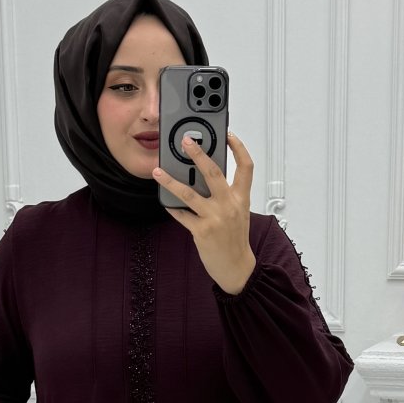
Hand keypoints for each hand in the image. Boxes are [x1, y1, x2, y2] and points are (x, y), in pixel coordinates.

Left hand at [153, 130, 256, 293]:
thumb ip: (227, 195)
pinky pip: (182, 215)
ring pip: (189, 193)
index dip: (238, 148)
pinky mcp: (202, 231)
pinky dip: (172, 208)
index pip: (245, 167)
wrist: (236, 268)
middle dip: (198, 154)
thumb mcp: (239, 213)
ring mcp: (215, 218)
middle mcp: (229, 205)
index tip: (228, 135)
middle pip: (213, 172)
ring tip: (158, 171)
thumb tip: (204, 178)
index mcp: (241, 198)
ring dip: (171, 181)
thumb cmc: (235, 240)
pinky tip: (165, 202)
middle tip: (186, 141)